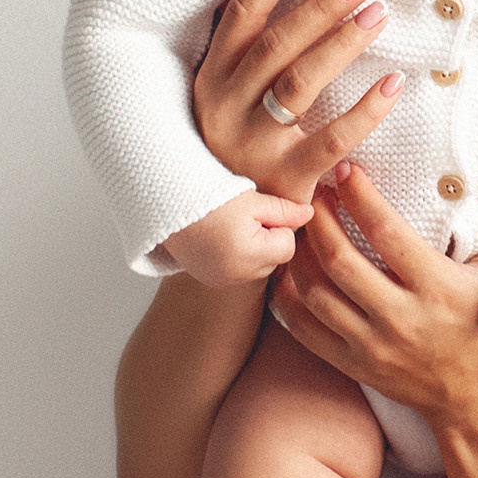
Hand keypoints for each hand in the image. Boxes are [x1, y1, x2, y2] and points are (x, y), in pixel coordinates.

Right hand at [162, 190, 313, 287]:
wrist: (167, 203)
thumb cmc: (210, 197)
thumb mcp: (252, 200)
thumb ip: (285, 210)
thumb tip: (311, 215)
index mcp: (249, 255)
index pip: (288, 246)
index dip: (281, 226)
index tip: (263, 210)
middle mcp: (236, 275)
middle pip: (275, 260)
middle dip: (270, 239)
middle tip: (247, 217)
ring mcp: (221, 280)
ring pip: (259, 267)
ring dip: (256, 248)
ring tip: (233, 225)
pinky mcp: (210, 279)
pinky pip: (239, 271)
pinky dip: (238, 256)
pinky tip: (223, 237)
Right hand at [192, 0, 403, 202]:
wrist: (230, 230)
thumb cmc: (243, 147)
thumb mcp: (231, 98)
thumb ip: (252, 54)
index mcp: (211, 80)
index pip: (240, 16)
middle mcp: (224, 109)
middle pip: (275, 44)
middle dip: (319, 6)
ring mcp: (252, 146)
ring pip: (299, 83)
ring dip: (341, 43)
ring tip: (378, 14)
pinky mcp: (285, 180)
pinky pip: (331, 141)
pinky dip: (366, 111)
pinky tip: (395, 84)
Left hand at [270, 157, 477, 422]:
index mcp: (438, 288)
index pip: (387, 233)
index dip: (360, 197)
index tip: (345, 170)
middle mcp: (402, 318)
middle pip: (340, 260)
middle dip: (319, 218)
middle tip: (313, 190)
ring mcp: (373, 346)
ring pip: (315, 293)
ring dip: (299, 253)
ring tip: (300, 224)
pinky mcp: (354, 366)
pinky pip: (305, 329)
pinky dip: (289, 296)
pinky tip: (292, 269)